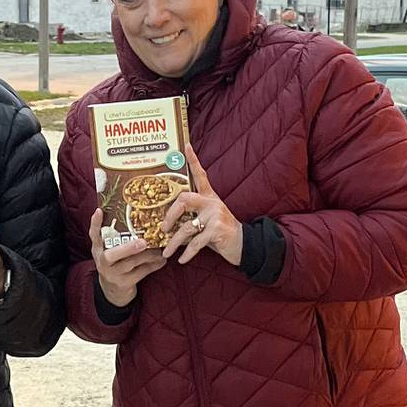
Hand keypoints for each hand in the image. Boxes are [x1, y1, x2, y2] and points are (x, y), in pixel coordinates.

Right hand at [88, 208, 165, 309]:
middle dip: (128, 248)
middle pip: (111, 255)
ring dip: (148, 255)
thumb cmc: (115, 264)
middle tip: (143, 242)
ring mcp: (112, 274)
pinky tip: (161, 260)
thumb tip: (133, 215)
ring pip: (131, 263)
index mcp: (98, 250)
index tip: (99, 211)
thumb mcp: (110, 251)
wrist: (113, 290)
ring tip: (159, 250)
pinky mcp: (124, 283)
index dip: (95, 224)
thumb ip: (116, 238)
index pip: (93, 235)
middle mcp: (102, 262)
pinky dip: (153, 265)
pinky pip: (141, 272)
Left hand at [161, 146, 242, 266]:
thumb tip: (166, 226)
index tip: (186, 146)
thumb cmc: (220, 232)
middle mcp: (211, 202)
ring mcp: (215, 216)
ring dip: (174, 242)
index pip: (200, 175)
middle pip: (184, 200)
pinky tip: (181, 260)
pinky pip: (196, 242)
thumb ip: (190, 217)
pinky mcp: (217, 230)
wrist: (243, 245)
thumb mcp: (206, 221)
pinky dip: (187, 253)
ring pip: (186, 227)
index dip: (193, 160)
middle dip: (170, 215)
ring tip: (167, 252)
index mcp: (209, 197)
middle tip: (163, 228)